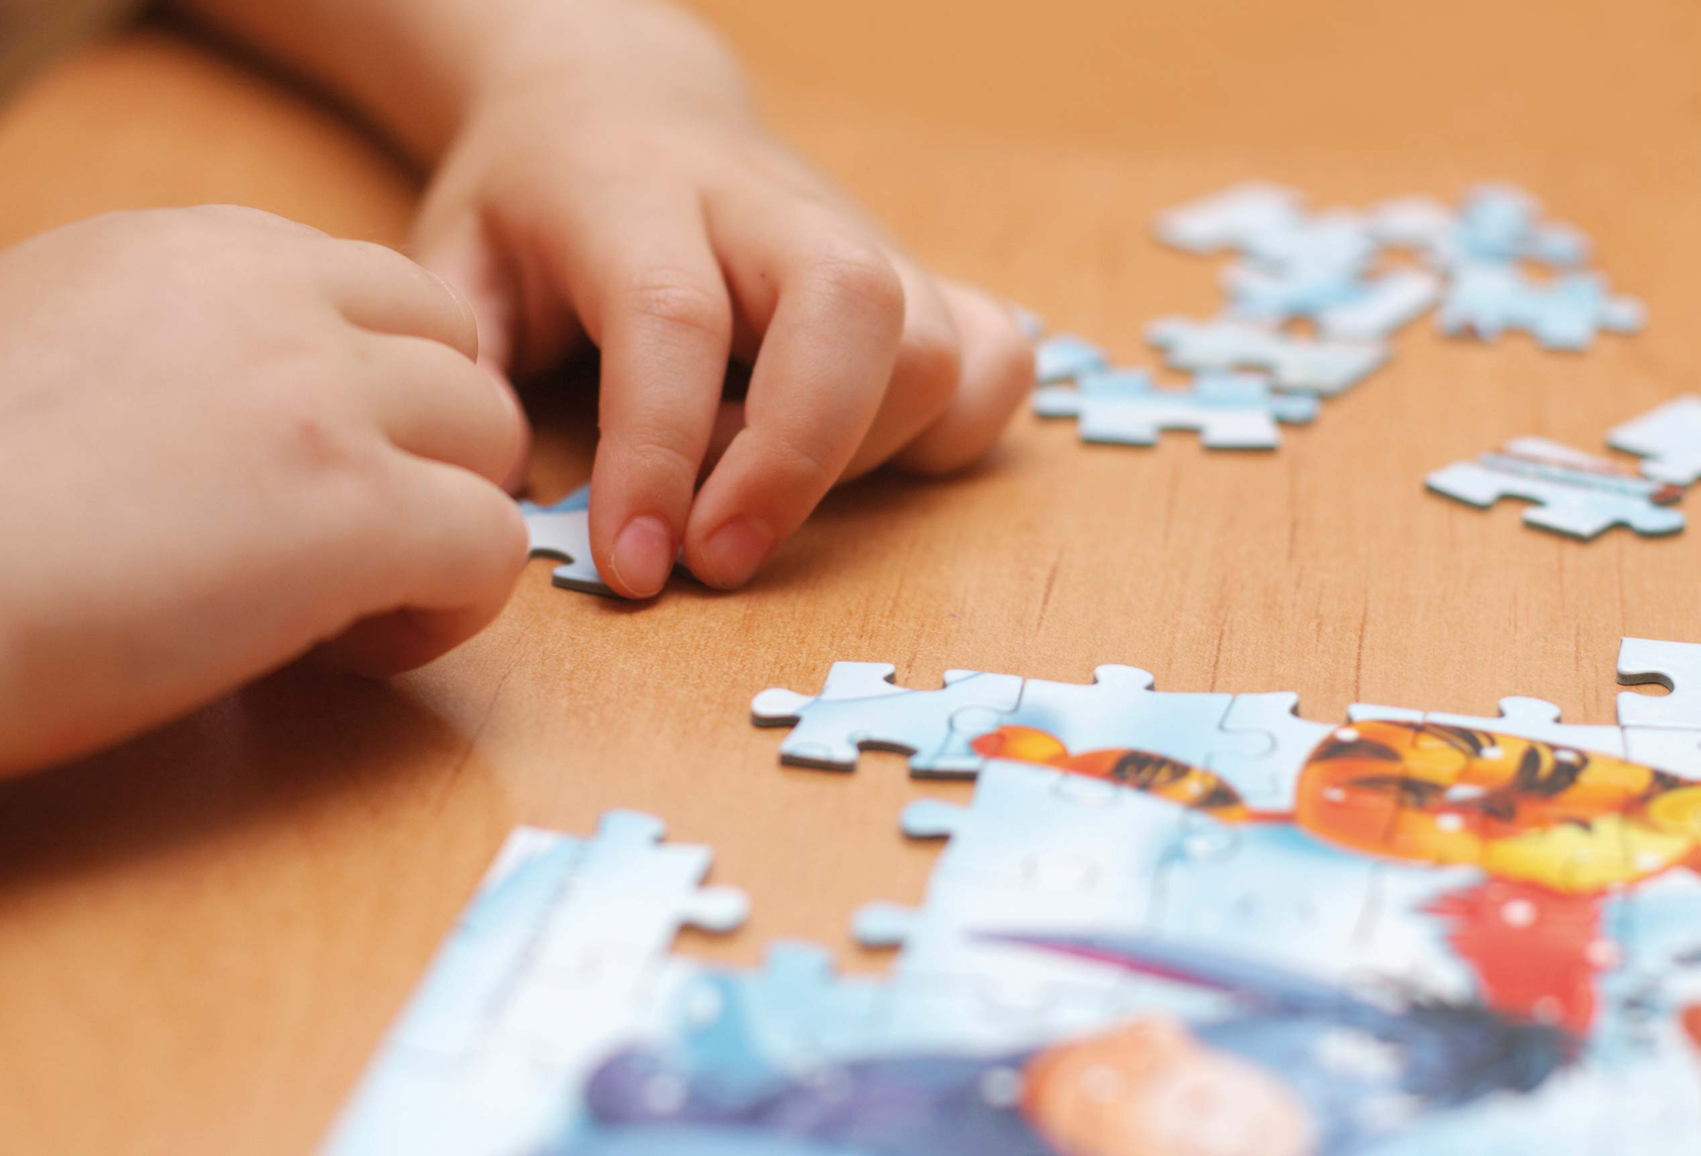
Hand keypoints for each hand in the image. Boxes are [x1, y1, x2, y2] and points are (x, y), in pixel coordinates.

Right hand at [0, 207, 525, 773]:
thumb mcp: (59, 353)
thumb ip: (180, 352)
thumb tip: (254, 421)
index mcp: (195, 249)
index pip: (379, 295)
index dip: (378, 395)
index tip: (306, 474)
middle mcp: (273, 294)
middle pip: (459, 356)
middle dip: (431, 450)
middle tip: (349, 540)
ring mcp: (322, 396)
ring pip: (495, 438)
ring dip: (445, 525)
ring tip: (343, 602)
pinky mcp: (353, 511)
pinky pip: (495, 546)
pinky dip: (447, 610)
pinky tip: (343, 651)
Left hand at [409, 0, 1034, 595]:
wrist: (628, 100)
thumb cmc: (538, 200)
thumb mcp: (456, 261)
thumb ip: (470, 369)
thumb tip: (496, 495)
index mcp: (638, 195)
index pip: (674, 317)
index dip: (659, 453)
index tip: (636, 563)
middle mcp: (768, 208)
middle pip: (847, 307)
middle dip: (797, 459)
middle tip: (721, 559)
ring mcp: (862, 236)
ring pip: (928, 347)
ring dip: (857, 459)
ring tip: (755, 494)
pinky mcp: (919, 276)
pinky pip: (994, 359)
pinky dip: (954, 429)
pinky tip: (865, 456)